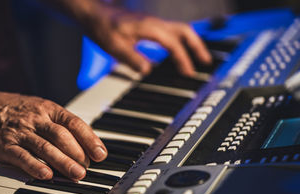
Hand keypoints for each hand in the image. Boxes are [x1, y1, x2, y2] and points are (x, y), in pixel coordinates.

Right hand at [0, 89, 106, 180]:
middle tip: (88, 169)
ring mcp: (19, 131)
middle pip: (63, 136)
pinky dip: (35, 166)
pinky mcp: (4, 145)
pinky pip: (22, 156)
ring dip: (64, 162)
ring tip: (77, 175)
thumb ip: (59, 124)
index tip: (101, 154)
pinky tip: (47, 176)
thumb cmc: (12, 111)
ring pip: (46, 147)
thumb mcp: (38, 108)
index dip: (90, 139)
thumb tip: (85, 143)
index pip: (74, 123)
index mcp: (48, 109)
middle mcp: (36, 118)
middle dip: (79, 154)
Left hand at [84, 4, 211, 75]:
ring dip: (192, 43)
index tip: (188, 72)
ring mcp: (153, 22)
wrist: (94, 14)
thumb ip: (132, 58)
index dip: (182, 58)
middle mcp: (154, 23)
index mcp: (148, 27)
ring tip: (199, 58)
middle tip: (206, 62)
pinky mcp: (150, 25)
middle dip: (197, 46)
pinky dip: (181, 41)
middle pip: (184, 31)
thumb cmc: (102, 28)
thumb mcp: (113, 46)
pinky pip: (172, 31)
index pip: (172, 43)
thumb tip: (147, 70)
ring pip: (180, 29)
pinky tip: (180, 52)